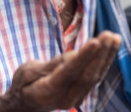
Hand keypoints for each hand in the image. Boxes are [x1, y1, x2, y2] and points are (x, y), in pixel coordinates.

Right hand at [0, 31, 120, 111]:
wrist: (26, 104)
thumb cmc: (24, 84)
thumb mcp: (28, 71)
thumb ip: (51, 65)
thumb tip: (71, 57)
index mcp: (49, 92)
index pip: (70, 72)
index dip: (83, 57)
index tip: (95, 41)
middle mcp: (66, 98)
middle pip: (87, 75)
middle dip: (100, 53)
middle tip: (108, 34)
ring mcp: (76, 98)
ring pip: (95, 76)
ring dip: (106, 56)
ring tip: (114, 37)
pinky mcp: (82, 93)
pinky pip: (95, 76)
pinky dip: (104, 60)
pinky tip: (110, 47)